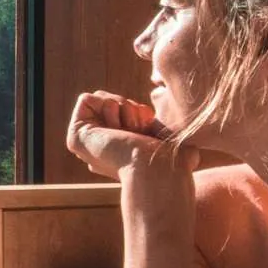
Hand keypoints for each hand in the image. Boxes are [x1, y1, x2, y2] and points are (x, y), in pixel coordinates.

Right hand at [67, 91, 199, 228]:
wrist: (157, 168)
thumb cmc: (172, 160)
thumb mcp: (177, 144)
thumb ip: (180, 143)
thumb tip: (192, 155)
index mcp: (119, 152)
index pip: (126, 112)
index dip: (140, 116)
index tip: (150, 137)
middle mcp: (100, 149)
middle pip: (115, 102)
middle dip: (131, 110)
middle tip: (139, 134)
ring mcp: (86, 144)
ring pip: (104, 100)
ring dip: (123, 109)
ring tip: (130, 134)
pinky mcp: (75, 136)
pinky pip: (87, 98)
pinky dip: (107, 105)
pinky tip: (116, 129)